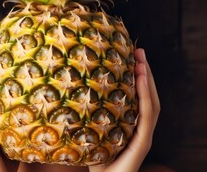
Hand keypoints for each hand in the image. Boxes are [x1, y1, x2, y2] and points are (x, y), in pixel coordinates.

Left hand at [89, 48, 160, 171]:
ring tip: (142, 61)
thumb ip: (82, 116)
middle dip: (145, 72)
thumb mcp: (86, 132)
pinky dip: (145, 97)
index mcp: (129, 125)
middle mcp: (139, 129)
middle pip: (147, 96)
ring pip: (150, 103)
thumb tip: (60, 92)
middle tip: (138, 50)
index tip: (131, 56)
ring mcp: (143, 136)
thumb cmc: (90, 159)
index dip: (137, 77)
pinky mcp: (142, 143)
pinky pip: (146, 116)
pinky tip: (140, 81)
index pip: (138, 97)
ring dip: (147, 80)